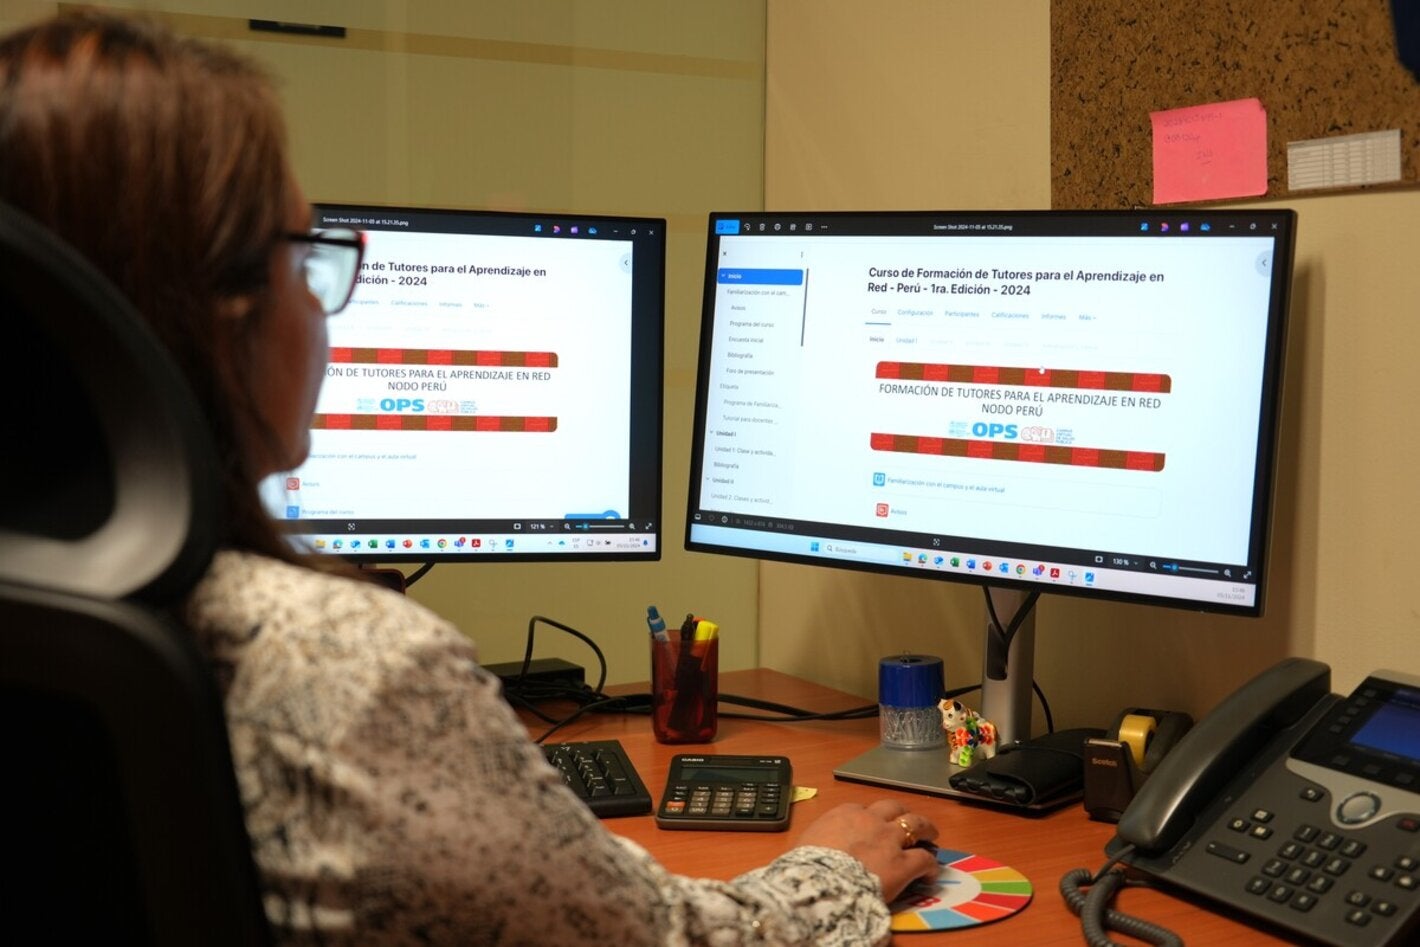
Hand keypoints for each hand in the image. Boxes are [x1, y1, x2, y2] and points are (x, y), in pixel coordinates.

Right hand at [794, 798, 940, 900]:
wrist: (820, 882)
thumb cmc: (806, 865)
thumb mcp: (807, 843)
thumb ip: (820, 839)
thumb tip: (815, 848)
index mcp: (845, 814)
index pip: (863, 809)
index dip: (871, 818)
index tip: (873, 826)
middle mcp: (871, 820)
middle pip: (894, 808)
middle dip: (903, 814)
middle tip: (910, 822)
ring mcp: (890, 840)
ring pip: (915, 825)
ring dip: (925, 829)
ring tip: (931, 835)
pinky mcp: (904, 864)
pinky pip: (924, 860)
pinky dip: (930, 865)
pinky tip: (932, 873)